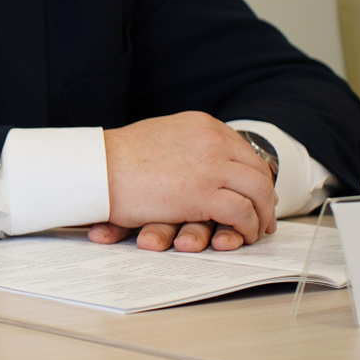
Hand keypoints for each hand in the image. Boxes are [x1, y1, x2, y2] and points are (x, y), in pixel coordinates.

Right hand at [90, 110, 276, 248]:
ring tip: (257, 229)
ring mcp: (210, 165)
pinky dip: (248, 227)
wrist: (95, 168)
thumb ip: (186, 145)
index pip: (243, 150)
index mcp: (201, 124)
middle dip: (264, 196)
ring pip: (257, 191)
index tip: (253, 193)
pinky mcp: (204, 193)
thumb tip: (198, 162)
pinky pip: (242, 212)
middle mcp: (212, 140)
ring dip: (261, 213)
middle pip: (256, 169)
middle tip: (263, 215)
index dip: (252, 175)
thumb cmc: (116, 159)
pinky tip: (243, 235)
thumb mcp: (160, 137)